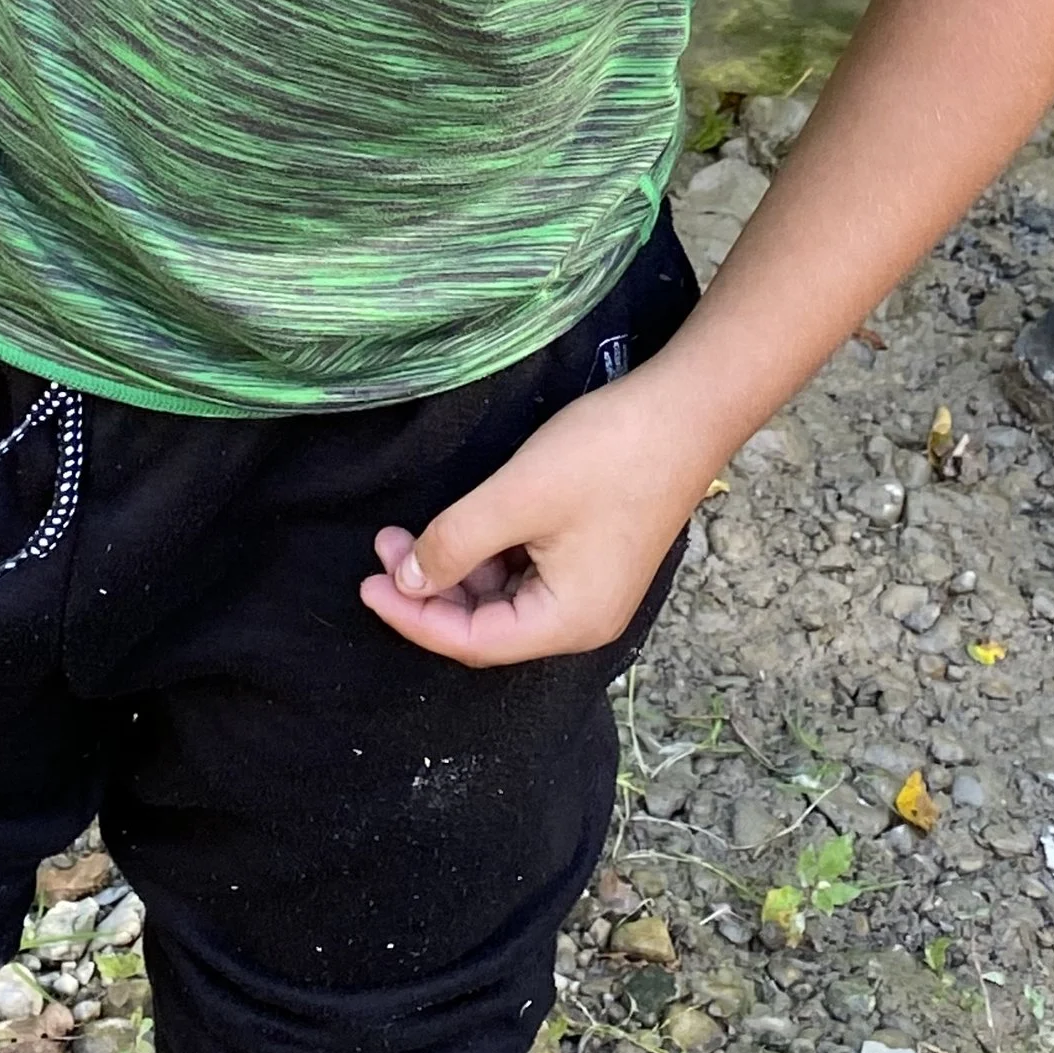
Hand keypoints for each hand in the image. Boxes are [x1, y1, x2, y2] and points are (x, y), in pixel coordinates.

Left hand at [362, 375, 705, 666]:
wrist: (686, 409)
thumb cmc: (607, 455)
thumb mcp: (517, 497)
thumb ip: (455, 543)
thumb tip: (406, 581)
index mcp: (569, 622)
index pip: (473, 643)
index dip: (414, 619)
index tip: (368, 585)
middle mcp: (582, 619)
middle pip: (488, 626)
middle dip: (431, 590)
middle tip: (385, 544)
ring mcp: (591, 587)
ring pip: (504, 597)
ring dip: (456, 567)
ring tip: (410, 529)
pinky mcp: (593, 555)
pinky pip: (526, 572)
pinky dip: (487, 553)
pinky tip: (463, 523)